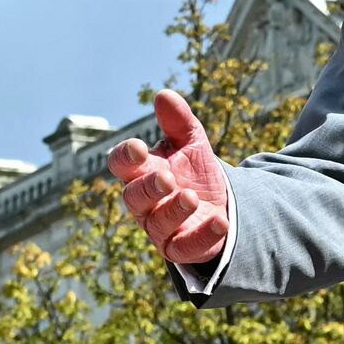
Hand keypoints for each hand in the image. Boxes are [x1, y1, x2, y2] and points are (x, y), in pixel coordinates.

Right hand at [108, 88, 234, 268]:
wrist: (221, 205)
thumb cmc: (195, 172)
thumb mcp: (191, 142)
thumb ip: (178, 121)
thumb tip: (163, 95)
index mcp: (142, 172)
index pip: (122, 164)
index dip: (126, 157)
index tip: (138, 147)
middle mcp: (145, 202)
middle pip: (134, 198)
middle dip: (148, 188)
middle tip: (167, 178)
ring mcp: (160, 227)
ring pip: (157, 224)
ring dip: (173, 211)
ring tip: (191, 197)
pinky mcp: (180, 248)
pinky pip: (185, 247)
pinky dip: (202, 236)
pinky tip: (219, 222)